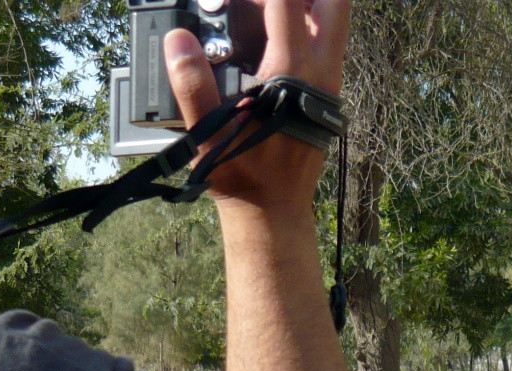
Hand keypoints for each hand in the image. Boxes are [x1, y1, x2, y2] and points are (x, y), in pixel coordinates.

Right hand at [164, 0, 349, 211]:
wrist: (273, 210)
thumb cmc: (243, 174)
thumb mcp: (208, 132)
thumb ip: (191, 84)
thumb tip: (178, 40)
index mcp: (293, 72)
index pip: (287, 2)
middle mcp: (321, 70)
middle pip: (334, 2)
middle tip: (265, 3)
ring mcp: (330, 80)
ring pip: (333, 21)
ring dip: (304, 5)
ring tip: (260, 12)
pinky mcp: (327, 92)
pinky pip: (325, 43)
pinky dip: (303, 26)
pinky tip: (268, 34)